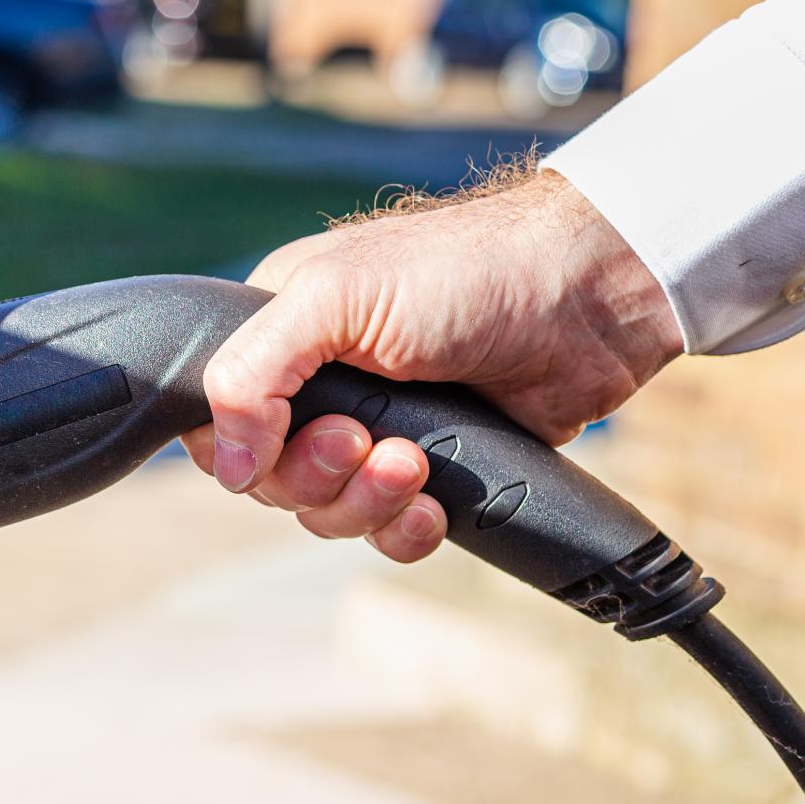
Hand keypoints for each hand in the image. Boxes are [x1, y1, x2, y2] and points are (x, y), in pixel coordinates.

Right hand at [180, 168, 682, 562]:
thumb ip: (253, 373)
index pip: (217, 419)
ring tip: (414, 464)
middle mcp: (321, 385)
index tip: (288, 437)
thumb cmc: (464, 271)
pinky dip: (403, 530)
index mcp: (281, 332)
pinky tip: (433, 505)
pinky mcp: (431, 470)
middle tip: (367, 438)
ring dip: (366, 502)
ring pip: (326, 513)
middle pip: (271, 479)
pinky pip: (386, 532)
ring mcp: (376, 430)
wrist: (587, 298)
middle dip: (319, 474)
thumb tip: (225, 463)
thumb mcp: (334, 298)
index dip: (242, 449)